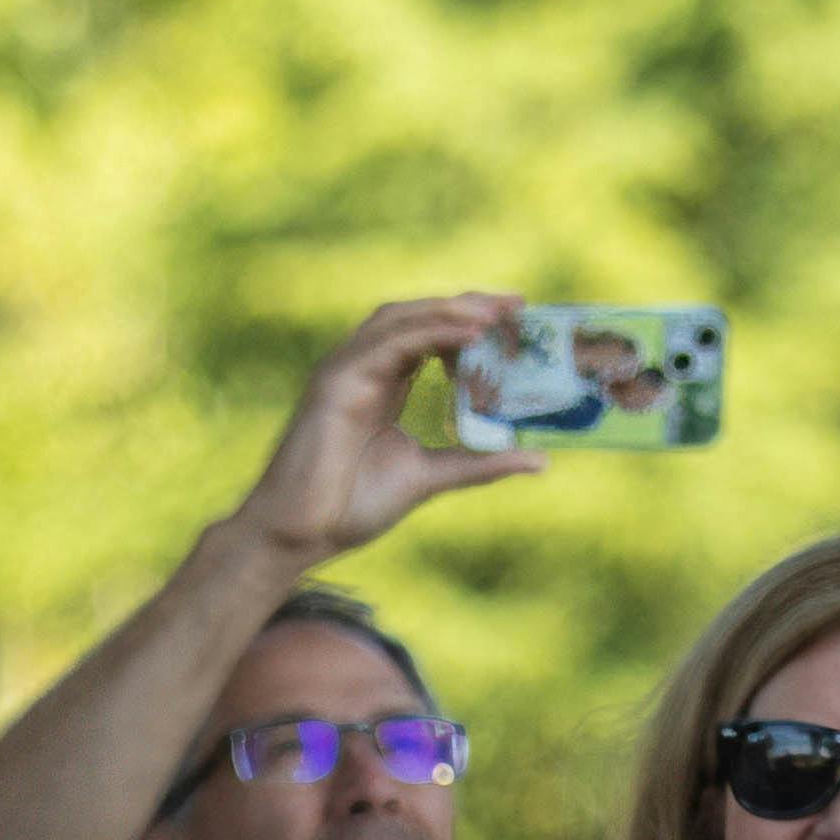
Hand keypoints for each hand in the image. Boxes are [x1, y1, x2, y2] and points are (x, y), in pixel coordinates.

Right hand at [225, 295, 544, 573]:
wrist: (300, 534)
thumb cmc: (350, 508)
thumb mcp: (430, 477)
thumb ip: (478, 463)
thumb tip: (538, 459)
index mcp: (383, 384)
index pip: (430, 335)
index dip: (471, 323)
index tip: (518, 323)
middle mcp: (364, 368)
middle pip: (420, 317)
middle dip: (469, 305)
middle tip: (519, 306)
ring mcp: (346, 369)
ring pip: (403, 319)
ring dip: (452, 310)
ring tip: (498, 313)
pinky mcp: (336, 380)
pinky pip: (389, 342)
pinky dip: (431, 331)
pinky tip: (468, 333)